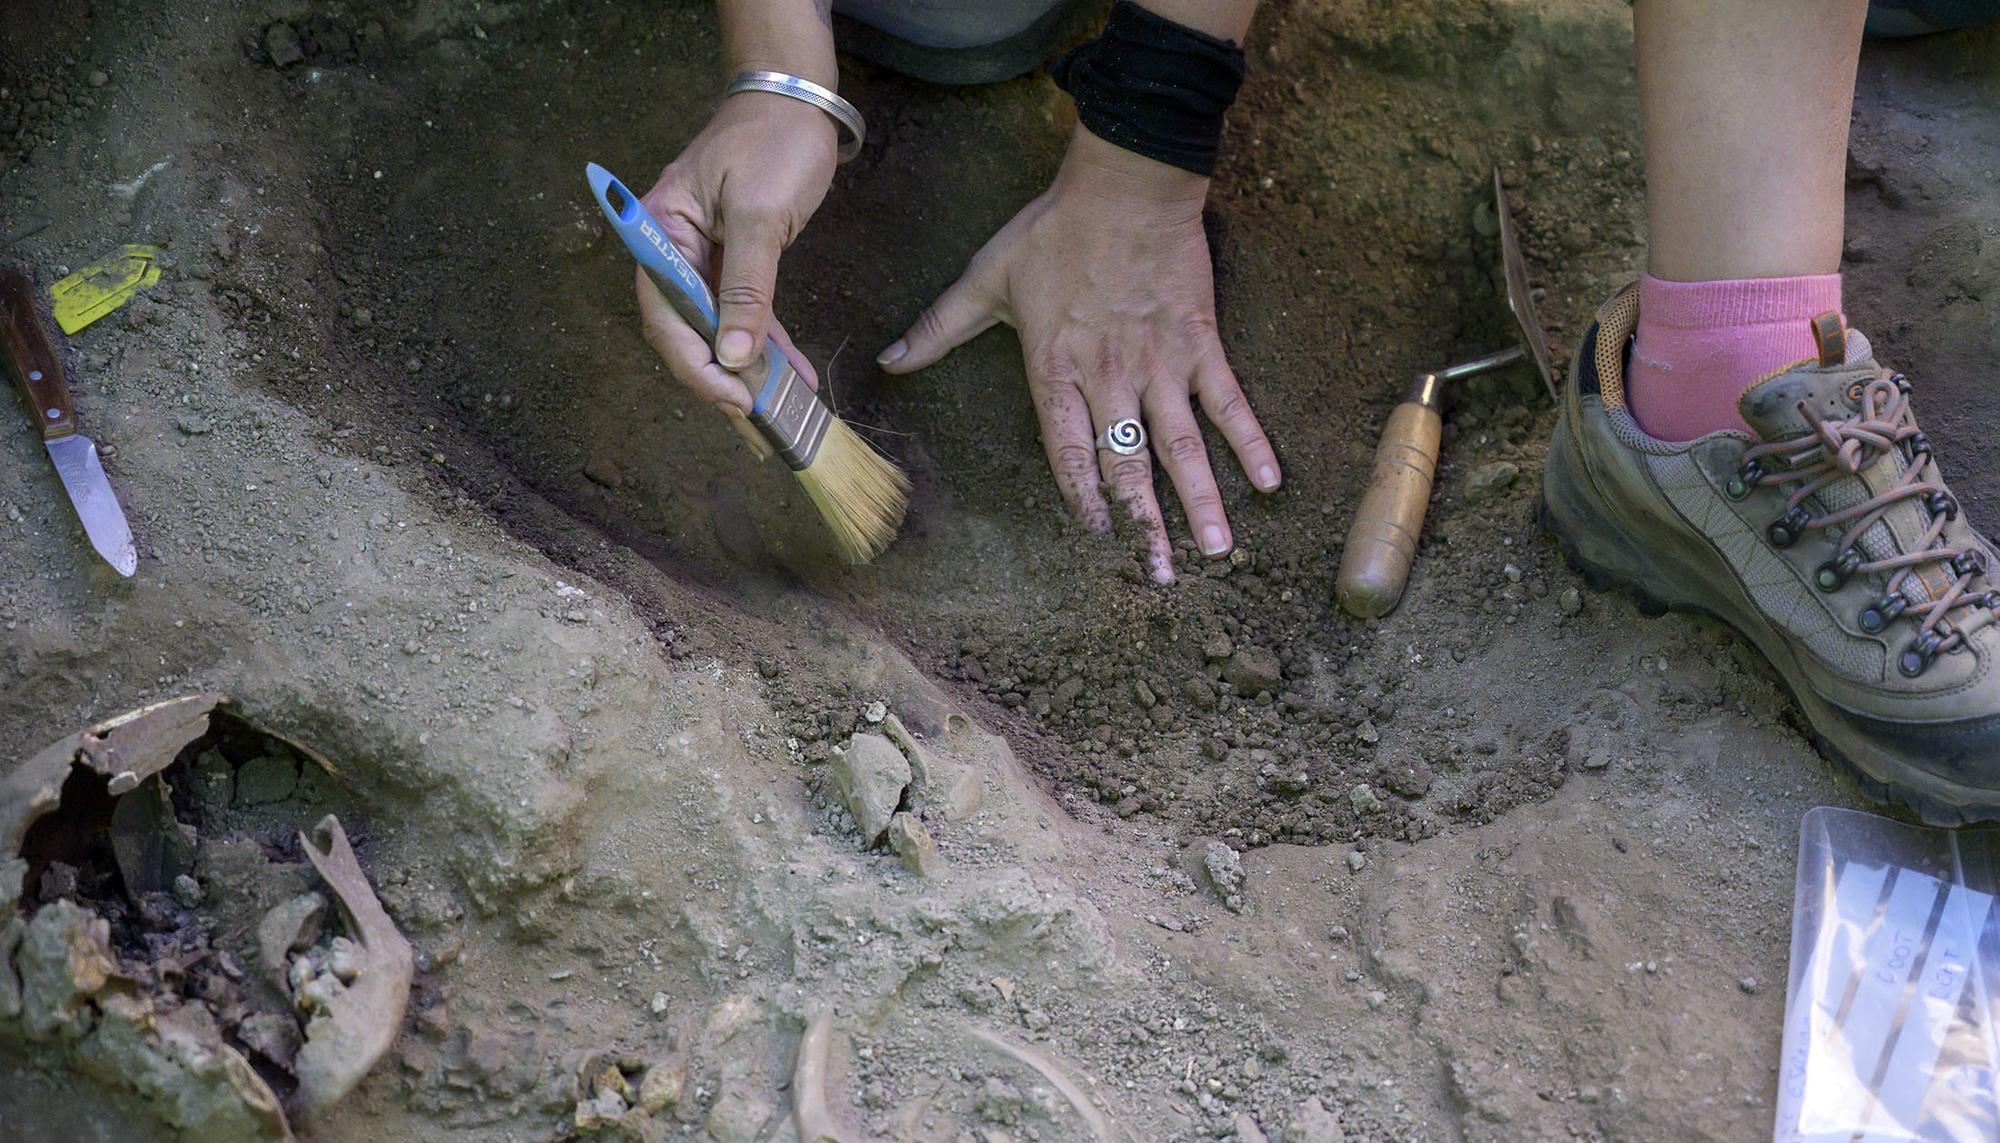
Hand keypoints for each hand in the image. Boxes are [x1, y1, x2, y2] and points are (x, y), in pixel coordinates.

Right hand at [635, 92, 837, 409]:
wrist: (798, 102)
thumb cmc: (772, 142)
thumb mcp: (760, 214)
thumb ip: (746, 286)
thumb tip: (734, 353)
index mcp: (660, 231)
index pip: (663, 312)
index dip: (692, 361)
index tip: (730, 393)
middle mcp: (673, 249)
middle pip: (683, 327)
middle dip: (717, 372)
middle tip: (755, 410)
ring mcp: (703, 258)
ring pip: (716, 327)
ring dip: (746, 366)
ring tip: (778, 404)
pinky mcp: (734, 261)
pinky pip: (744, 312)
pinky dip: (767, 343)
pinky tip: (792, 374)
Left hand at [878, 129, 1279, 581]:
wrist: (1126, 183)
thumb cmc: (1052, 231)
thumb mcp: (985, 279)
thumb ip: (939, 328)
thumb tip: (888, 359)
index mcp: (1056, 370)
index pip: (1068, 452)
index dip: (1084, 499)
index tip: (1099, 540)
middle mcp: (1110, 378)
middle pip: (1129, 466)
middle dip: (1145, 527)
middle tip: (1162, 580)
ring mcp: (1161, 364)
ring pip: (1182, 446)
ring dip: (1202, 502)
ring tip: (1218, 552)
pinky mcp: (1200, 342)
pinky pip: (1228, 401)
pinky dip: (1250, 441)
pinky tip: (1270, 483)